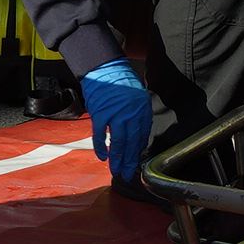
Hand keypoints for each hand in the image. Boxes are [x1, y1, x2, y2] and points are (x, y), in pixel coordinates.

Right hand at [80, 58, 153, 184]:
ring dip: (117, 159)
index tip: (136, 163)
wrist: (105, 68)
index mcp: (142, 110)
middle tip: (128, 175)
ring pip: (118, 142)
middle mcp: (132, 114)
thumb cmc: (121, 83)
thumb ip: (137, 117)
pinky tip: (103, 157)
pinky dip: (101, 148)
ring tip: (116, 171)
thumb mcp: (138, 98)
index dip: (138, 151)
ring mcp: (116, 115)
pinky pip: (100, 136)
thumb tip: (136, 138)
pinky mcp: (101, 114)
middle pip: (132, 143)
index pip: (142, 136)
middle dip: (129, 161)